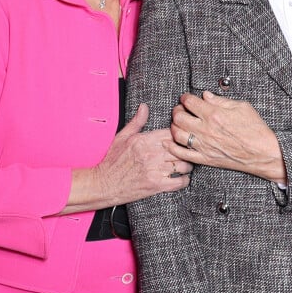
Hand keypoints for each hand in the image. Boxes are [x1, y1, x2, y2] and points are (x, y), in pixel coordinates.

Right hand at [64, 104, 191, 211]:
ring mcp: (155, 170)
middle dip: (185, 149)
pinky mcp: (157, 185)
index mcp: (144, 140)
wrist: (104, 185)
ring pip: (184, 164)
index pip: (172, 132)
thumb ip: (137, 122)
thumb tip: (144, 106)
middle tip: (186, 151)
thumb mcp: (122, 137)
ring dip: (186, 164)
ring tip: (184, 164)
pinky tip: (181, 176)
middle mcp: (151, 154)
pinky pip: (180, 182)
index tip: (180, 137)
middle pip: (180, 148)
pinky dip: (184, 179)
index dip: (179, 134)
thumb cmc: (112, 161)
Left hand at [166, 91, 286, 182]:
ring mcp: (204, 145)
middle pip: (179, 117)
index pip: (190, 102)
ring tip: (178, 123)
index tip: (186, 98)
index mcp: (214, 114)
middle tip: (180, 109)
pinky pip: (183, 154)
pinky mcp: (205, 159)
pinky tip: (169, 142)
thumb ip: (221, 100)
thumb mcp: (242, 107)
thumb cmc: (256, 129)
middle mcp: (206, 129)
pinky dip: (172, 148)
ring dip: (174, 126)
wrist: (263, 153)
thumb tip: (206, 96)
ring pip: (177, 134)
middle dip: (177, 110)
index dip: (185, 97)